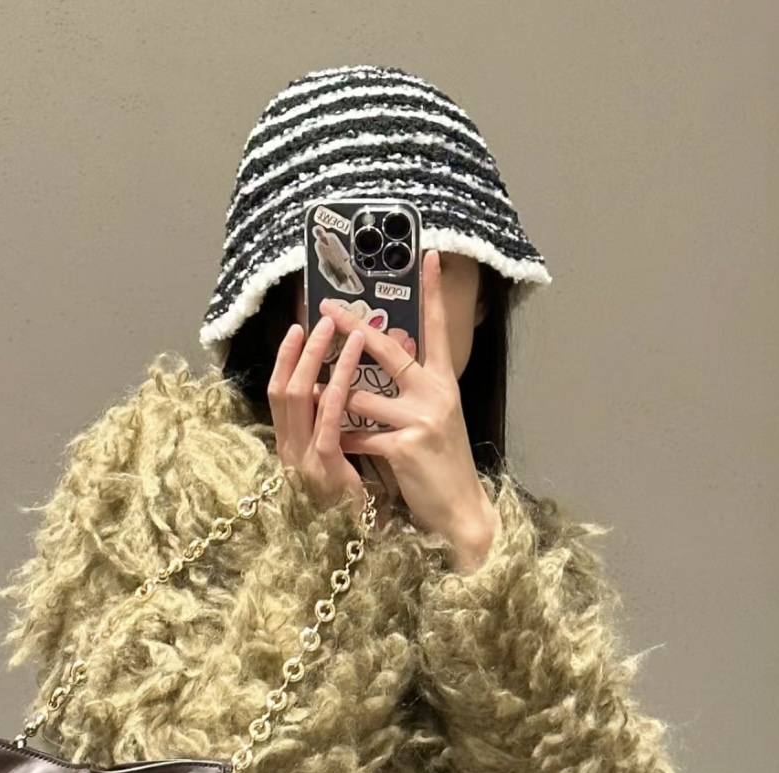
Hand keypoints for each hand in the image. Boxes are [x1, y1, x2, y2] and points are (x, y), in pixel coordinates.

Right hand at [267, 312, 374, 520]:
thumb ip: (325, 431)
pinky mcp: (323, 467)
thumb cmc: (351, 503)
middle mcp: (288, 450)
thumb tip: (332, 392)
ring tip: (341, 330)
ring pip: (302, 397)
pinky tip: (351, 364)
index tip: (297, 331)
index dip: (286, 361)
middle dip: (300, 351)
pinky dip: (338, 387)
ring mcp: (302, 459)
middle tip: (319, 320)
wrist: (357, 542)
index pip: (280, 395)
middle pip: (284, 390)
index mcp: (289, 447)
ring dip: (320, 358)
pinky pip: (328, 419)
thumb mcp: (332, 461)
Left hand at [317, 249, 500, 562]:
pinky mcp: (405, 446)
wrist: (460, 511)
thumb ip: (413, 391)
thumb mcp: (435, 419)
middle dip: (353, 330)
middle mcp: (436, 394)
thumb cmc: (441, 465)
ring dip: (336, 402)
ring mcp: (421, 419)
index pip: (437, 330)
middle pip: (387, 352)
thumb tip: (381, 364)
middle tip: (327, 308)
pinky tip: (337, 446)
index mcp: (444, 383)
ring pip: (362, 397)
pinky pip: (359, 434)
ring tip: (318, 402)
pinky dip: (344, 440)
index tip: (427, 256)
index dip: (432, 294)